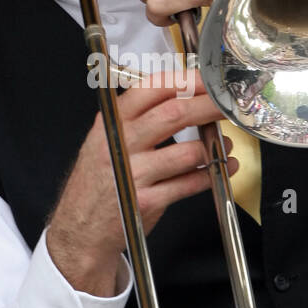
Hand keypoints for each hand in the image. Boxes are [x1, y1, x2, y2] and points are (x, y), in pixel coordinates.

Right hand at [46, 74, 236, 295]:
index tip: (208, 81)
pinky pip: (190, 183)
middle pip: (174, 113)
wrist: (79, 228)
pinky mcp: (147, 201)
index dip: (186, 80)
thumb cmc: (98, 181)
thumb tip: (184, 95)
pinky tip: (223, 167)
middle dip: (209, 106)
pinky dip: (213, 173)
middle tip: (228, 105)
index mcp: (111, 122)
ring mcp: (134, 174)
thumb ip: (136, 117)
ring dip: (215, 146)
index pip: (151, 88)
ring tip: (225, 142)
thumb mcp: (105, 140)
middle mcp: (120, 144)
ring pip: (187, 151)